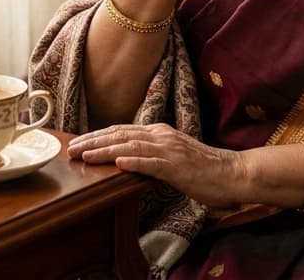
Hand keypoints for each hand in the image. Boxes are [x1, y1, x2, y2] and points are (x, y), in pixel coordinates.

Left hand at [68, 123, 245, 207]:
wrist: (233, 173)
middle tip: (70, 149)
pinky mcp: (178, 167)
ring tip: (85, 155)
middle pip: (120, 135)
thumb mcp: (172, 157)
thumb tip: (126, 159)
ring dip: (105, 151)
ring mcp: (170, 150)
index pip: (122, 130)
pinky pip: (153, 163)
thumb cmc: (204, 170)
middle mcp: (162, 136)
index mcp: (159, 132)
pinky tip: (118, 163)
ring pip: (131, 146)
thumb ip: (151, 154)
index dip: (97, 136)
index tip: (77, 143)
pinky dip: (134, 162)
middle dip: (93, 141)